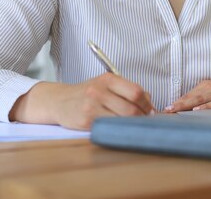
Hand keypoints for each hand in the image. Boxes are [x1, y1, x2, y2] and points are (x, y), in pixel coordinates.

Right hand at [10, 73, 154, 129]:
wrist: (60, 101)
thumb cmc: (88, 93)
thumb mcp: (106, 85)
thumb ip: (127, 90)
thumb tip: (150, 102)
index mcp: (108, 79)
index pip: (136, 92)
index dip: (148, 104)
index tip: (151, 111)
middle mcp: (99, 91)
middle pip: (131, 108)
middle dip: (143, 117)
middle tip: (145, 121)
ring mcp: (91, 107)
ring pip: (122, 120)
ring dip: (132, 125)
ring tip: (134, 126)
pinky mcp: (86, 122)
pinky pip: (109, 128)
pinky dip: (118, 130)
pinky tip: (120, 129)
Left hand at [164, 74, 210, 112]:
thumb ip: (204, 100)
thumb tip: (187, 112)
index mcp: (205, 86)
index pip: (186, 96)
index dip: (173, 104)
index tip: (160, 112)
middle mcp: (210, 87)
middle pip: (188, 97)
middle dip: (174, 105)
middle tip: (160, 113)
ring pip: (198, 99)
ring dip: (184, 106)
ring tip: (171, 112)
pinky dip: (205, 107)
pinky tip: (196, 111)